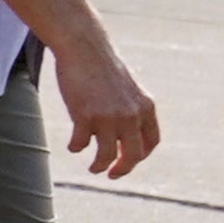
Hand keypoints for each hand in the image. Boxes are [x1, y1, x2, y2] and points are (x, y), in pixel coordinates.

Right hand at [54, 32, 161, 180]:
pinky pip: (81, 143)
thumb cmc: (103, 67)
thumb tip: (123, 134)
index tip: (127, 160)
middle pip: (133, 155)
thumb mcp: (127, 89)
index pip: (150, 142)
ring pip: (106, 155)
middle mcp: (131, 115)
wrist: (85, 48)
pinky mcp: (85, 116)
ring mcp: (108, 116)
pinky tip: (73, 145)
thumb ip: (131, 110)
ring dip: (99, 166)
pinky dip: (76, 147)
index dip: (140, 156)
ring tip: (94, 168)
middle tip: (113, 174)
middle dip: (123, 169)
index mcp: (146, 107)